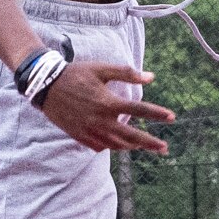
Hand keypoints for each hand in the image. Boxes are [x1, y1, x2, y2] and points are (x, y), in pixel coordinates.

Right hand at [39, 60, 171, 155]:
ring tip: (142, 146)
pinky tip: (117, 143)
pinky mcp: (80, 137)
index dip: (157, 114)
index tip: (172, 117)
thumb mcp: (101, 69)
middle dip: (150, 143)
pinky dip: (111, 146)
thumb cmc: (76, 74)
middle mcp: (101, 120)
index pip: (139, 110)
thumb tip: (151, 77)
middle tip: (164, 148)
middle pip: (132, 136)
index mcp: (108, 102)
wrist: (46, 86)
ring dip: (132, 146)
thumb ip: (127, 73)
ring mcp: (90, 131)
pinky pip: (100, 147)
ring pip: (117, 145)